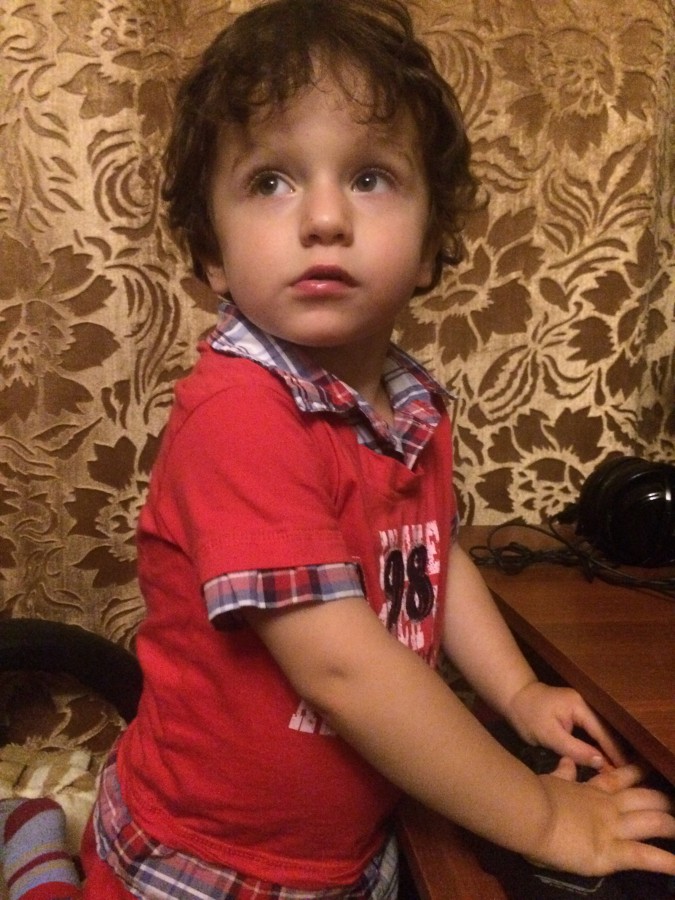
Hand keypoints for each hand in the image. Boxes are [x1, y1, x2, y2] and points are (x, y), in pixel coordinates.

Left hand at [507, 681, 625, 769]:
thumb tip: (601, 763)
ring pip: (600, 733)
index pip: (604, 733)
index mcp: (581, 706)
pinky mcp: (576, 715)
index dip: (615, 753)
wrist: (513, 697)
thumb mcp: (549, 735)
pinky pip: (592, 732)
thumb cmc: (528, 716)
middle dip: (616, 753)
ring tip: (621, 773)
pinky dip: (598, 746)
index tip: (628, 772)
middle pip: (606, 732)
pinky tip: (604, 761)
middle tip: (629, 777)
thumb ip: (575, 749)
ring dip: (608, 751)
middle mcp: (586, 705)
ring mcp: (582, 709)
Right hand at [531, 763, 674, 875]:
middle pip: (646, 798)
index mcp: (591, 791)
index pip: (620, 778)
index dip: (639, 773)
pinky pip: (645, 857)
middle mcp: (609, 806)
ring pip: (653, 822)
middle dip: (665, 800)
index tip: (652, 768)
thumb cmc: (536, 796)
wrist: (531, 812)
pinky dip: (667, 863)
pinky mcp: (611, 851)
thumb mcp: (552, 780)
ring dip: (672, 826)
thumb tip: (568, 761)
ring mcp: (613, 827)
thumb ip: (563, 773)